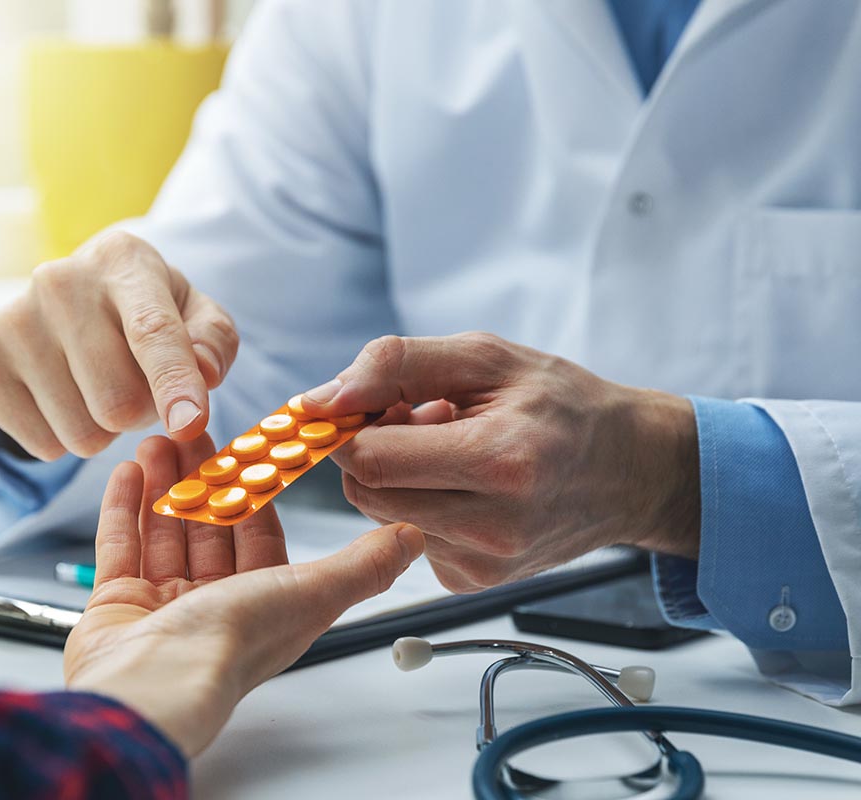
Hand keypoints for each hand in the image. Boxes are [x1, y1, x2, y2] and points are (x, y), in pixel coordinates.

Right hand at [0, 231, 238, 459]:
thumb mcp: (196, 315)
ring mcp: (11, 320)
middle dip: (142, 413)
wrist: (69, 302)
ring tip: (97, 390)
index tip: (189, 424)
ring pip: (82, 433)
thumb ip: (214, 343)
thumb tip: (203, 374)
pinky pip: (42, 445)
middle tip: (137, 387)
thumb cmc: (147, 312)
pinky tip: (62, 398)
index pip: (151, 331)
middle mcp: (60, 282)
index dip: (173, 382)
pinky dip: (62, 438)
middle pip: (118, 402)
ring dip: (103, 430)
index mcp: (123, 261)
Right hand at [63, 433, 423, 756]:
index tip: (246, 445)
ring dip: (162, 484)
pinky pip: (121, 548)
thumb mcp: (310, 593)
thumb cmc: (231, 644)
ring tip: (157, 437)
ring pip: (164, 531)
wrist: (152, 686)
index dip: (253, 487)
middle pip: (208, 527)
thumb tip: (412, 540)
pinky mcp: (117, 608)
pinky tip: (128, 471)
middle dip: (201, 476)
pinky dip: (124, 509)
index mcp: (263, 604)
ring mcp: (162, 607)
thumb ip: (362, 565)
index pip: (260, 533)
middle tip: (191, 429)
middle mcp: (214, 606)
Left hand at [300, 333, 698, 593]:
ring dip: (396, 477)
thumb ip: (396, 365)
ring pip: (381, 516)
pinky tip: (461, 483)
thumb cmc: (561, 405)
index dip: (351, 427)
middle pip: (367, 492)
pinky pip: (407, 537)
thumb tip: (322, 398)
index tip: (364, 405)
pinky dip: (418, 505)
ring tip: (447, 448)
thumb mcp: (486, 357)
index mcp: (499, 461)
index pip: (372, 459)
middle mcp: (493, 526)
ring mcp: (483, 563)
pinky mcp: (473, 582)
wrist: (630, 470)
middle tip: (417, 418)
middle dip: (373, 449)